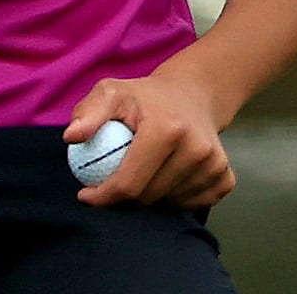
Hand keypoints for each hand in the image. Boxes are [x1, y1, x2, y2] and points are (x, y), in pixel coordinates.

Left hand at [65, 72, 234, 208]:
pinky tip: (168, 179)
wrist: (194, 94)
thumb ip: (89, 112)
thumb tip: (72, 136)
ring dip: (150, 197)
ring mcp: (214, 164)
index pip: (129, 184)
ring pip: (168, 204)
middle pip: (147, 197)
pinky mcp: (225, 176)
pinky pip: (192, 204)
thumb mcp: (112, 93)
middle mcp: (196, 148)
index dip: (102, 197)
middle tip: (117, 177)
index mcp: (167, 129)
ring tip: (144, 172)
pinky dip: (175, 200)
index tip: (86, 194)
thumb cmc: (145, 97)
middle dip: (125, 196)